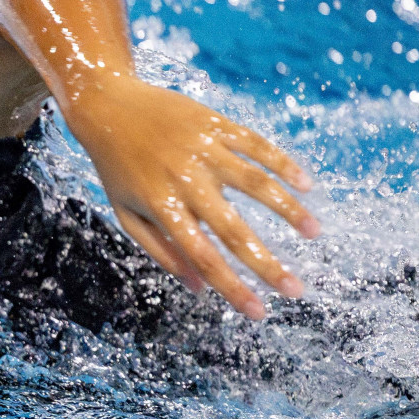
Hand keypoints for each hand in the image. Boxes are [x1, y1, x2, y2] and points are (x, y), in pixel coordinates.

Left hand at [63, 76, 320, 318]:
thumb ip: (161, 250)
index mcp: (161, 206)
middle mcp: (184, 179)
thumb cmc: (115, 167)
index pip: (202, 257)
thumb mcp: (126, 212)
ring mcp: (202, 149)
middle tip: (297, 291)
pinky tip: (306, 185)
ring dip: (289, 210)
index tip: (259, 313)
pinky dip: (283, 164)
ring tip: (314, 233)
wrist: (104, 104)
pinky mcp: (213, 123)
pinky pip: (255, 144)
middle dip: (268, 265)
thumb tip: (200, 289)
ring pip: (255, 182)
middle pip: (233, 229)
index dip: (232, 288)